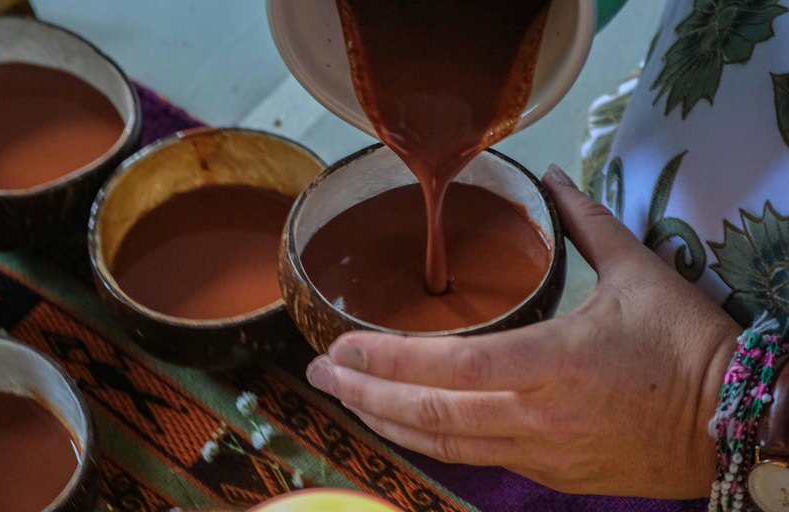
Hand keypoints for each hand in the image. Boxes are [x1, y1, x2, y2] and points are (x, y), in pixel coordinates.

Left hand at [305, 164, 740, 498]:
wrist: (737, 421)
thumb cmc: (689, 346)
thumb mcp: (640, 271)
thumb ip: (586, 221)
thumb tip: (554, 177)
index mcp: (552, 362)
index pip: (445, 367)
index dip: (383, 359)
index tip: (338, 344)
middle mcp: (534, 416)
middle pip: (427, 413)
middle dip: (361, 394)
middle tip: (316, 372)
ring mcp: (539, 451)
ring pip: (442, 444)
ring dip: (385, 422)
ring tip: (342, 399)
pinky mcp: (550, 472)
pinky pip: (474, 459)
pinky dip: (429, 440)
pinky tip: (403, 425)